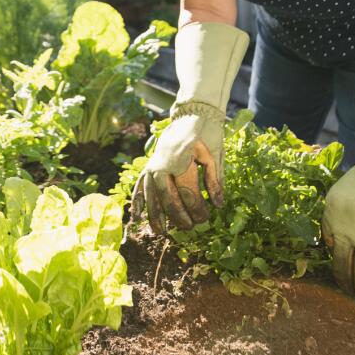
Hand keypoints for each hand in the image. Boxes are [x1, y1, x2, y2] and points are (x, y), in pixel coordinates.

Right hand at [130, 113, 224, 234]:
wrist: (184, 121)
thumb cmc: (200, 140)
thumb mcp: (211, 157)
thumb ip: (214, 181)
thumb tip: (218, 205)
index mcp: (180, 163)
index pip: (188, 193)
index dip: (197, 209)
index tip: (205, 218)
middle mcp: (161, 167)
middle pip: (169, 198)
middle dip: (179, 216)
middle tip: (189, 227)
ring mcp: (151, 169)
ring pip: (152, 197)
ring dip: (156, 216)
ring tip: (161, 232)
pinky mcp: (145, 170)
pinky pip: (139, 188)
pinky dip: (137, 203)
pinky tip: (136, 218)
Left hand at [321, 150, 354, 308]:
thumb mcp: (340, 194)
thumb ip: (336, 217)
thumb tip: (337, 241)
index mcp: (330, 218)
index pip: (329, 247)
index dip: (337, 260)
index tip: (342, 269)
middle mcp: (345, 232)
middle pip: (343, 266)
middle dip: (347, 284)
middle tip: (351, 294)